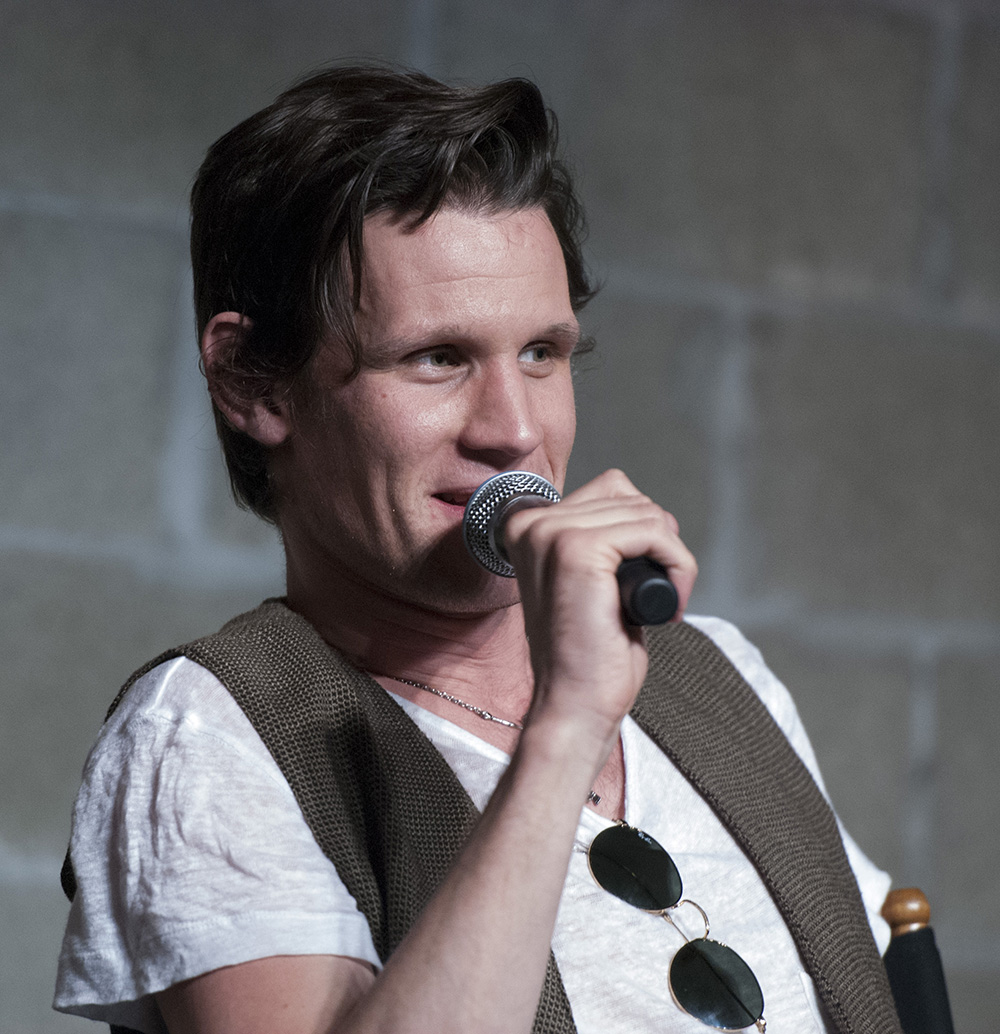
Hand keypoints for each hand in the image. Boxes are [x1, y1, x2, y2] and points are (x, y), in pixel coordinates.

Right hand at [502, 469, 696, 742]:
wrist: (575, 705)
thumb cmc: (589, 654)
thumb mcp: (591, 579)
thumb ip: (603, 536)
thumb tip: (645, 506)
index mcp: (528, 526)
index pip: (612, 488)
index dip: (641, 532)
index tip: (640, 581)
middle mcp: (532, 523)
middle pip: (633, 498)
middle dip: (660, 547)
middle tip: (652, 598)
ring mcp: (551, 534)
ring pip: (648, 514)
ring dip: (671, 561)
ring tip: (655, 606)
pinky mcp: (577, 550)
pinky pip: (654, 532)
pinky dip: (677, 567)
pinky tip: (663, 607)